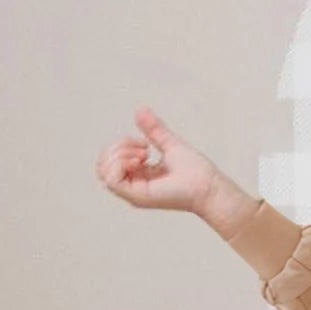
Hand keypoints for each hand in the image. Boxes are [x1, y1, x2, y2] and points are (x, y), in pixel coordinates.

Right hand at [94, 105, 220, 214]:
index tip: (145, 143)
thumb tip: (140, 110)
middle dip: (117, 148)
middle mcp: (134, 186)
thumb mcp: (169, 144)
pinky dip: (121, 163)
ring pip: (104, 171)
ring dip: (119, 154)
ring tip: (144, 154)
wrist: (208, 186)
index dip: (119, 145)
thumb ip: (153, 130)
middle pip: (102, 165)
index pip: (109, 160)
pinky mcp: (138, 197)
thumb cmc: (196, 172)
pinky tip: (140, 160)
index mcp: (138, 176)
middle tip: (144, 148)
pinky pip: (112, 180)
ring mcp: (134, 193)